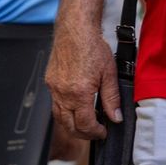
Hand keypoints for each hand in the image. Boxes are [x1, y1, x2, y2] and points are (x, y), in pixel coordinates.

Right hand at [46, 22, 119, 145]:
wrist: (75, 30)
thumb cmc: (92, 47)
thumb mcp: (109, 74)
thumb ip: (112, 99)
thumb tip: (115, 117)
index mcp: (79, 93)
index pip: (85, 124)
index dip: (95, 133)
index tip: (103, 132)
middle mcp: (63, 93)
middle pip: (68, 126)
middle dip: (83, 134)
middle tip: (95, 133)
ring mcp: (54, 88)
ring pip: (58, 117)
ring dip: (71, 125)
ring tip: (85, 125)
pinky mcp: (49, 82)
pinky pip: (54, 104)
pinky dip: (64, 112)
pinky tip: (75, 108)